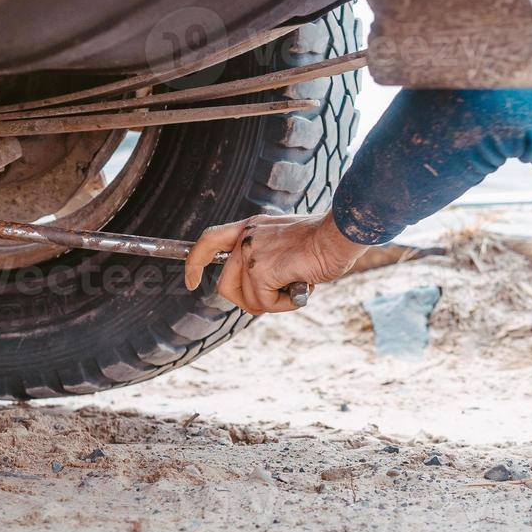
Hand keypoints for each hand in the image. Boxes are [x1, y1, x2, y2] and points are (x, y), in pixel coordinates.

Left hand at [184, 211, 367, 313]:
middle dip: (249, 301)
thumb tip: (263, 287)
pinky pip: (263, 304)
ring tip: (298, 285)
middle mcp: (246, 237)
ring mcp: (251, 253)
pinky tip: (301, 288)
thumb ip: (269, 257)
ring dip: (274, 303)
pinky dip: (284, 304)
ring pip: (246, 300)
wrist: (340, 234)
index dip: (195, 262)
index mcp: (251, 227)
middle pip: (225, 287)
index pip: (209, 240)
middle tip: (278, 298)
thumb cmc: (325, 241)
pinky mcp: (261, 270)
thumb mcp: (288, 243)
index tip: (191, 281)